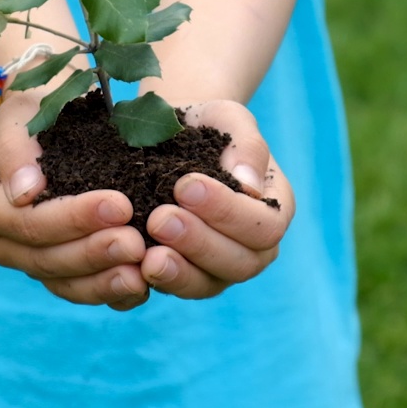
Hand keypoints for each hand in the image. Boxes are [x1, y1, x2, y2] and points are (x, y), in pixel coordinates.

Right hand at [0, 92, 150, 310]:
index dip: (74, 219)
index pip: (30, 224)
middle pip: (48, 260)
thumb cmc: (38, 108)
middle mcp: (4, 243)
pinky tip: (144, 285)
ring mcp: (33, 262)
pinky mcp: (62, 275)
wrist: (57, 117)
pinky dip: (113, 294)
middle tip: (136, 240)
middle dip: (95, 252)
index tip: (120, 203)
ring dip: (105, 281)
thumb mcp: (22, 113)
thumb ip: (16, 149)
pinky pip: (84, 293)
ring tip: (143, 268)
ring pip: (66, 284)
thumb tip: (23, 192)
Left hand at [138, 100, 294, 298]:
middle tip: (160, 219)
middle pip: (240, 264)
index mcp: (274, 209)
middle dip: (199, 243)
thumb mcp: (228, 118)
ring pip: (208, 285)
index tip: (185, 185)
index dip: (227, 212)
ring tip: (147, 255)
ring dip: (179, 273)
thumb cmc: (207, 124)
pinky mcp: (186, 276)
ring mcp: (220, 267)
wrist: (171, 135)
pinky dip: (155, 281)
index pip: (264, 227)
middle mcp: (254, 247)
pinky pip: (175, 289)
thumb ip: (246, 145)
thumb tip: (249, 185)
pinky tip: (132, 267)